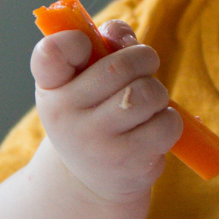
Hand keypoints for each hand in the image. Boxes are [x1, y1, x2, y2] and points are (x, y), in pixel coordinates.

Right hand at [30, 21, 182, 204]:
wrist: (89, 181)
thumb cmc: (92, 115)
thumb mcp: (83, 80)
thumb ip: (103, 44)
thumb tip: (123, 36)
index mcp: (50, 87)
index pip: (51, 52)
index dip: (74, 40)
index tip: (87, 45)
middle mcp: (65, 115)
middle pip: (121, 67)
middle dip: (144, 58)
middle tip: (144, 67)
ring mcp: (95, 142)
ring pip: (148, 93)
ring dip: (158, 92)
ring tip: (147, 103)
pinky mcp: (127, 162)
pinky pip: (166, 124)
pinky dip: (169, 120)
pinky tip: (152, 129)